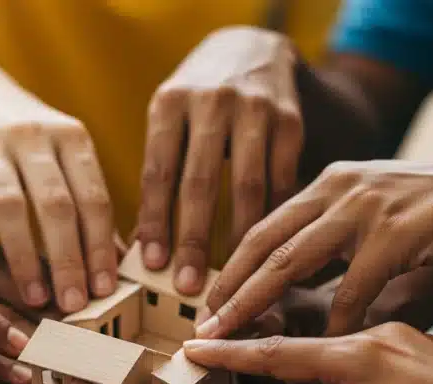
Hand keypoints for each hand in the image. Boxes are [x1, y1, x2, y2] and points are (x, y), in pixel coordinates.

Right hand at [0, 73, 117, 311]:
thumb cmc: (28, 139)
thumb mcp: (65, 155)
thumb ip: (88, 201)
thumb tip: (118, 263)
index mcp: (72, 137)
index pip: (94, 197)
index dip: (101, 246)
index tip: (105, 289)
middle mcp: (33, 136)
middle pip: (56, 204)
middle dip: (69, 259)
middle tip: (74, 305)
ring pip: (9, 207)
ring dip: (25, 258)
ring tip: (36, 299)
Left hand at [136, 26, 302, 294]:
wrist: (253, 48)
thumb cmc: (198, 99)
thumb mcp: (169, 118)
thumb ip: (160, 172)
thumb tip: (142, 246)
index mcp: (169, 102)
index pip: (158, 171)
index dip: (155, 222)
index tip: (153, 265)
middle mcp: (211, 102)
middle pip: (199, 182)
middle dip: (193, 239)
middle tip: (189, 285)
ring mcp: (254, 109)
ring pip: (245, 185)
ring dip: (237, 238)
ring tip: (231, 278)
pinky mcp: (290, 120)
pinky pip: (281, 179)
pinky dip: (273, 217)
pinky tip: (266, 249)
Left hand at [198, 144, 432, 338]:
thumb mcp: (381, 214)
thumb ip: (342, 242)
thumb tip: (305, 286)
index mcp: (329, 184)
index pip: (264, 227)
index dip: (232, 266)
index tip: (209, 302)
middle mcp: (336, 190)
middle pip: (262, 243)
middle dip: (227, 287)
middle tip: (203, 326)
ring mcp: (363, 209)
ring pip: (289, 261)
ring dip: (254, 303)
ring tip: (231, 337)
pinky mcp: (396, 232)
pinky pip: (352, 285)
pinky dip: (334, 321)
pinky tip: (320, 349)